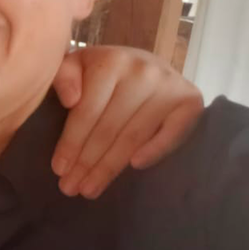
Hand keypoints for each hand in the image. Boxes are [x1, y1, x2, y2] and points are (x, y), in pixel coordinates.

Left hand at [50, 46, 203, 197]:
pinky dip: (155, 150)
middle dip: (87, 162)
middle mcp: (142, 71)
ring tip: (90, 189)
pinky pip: (172, 133)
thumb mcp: (77, 65)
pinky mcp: (190, 100)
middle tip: (71, 188)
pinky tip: (135, 166)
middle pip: (110, 127)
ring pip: (134, 136)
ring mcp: (169, 85)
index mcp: (111, 60)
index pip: (87, 110)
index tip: (58, 169)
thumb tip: (69, 99)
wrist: (146, 64)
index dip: (71, 142)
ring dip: (110, 167)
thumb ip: (64, 75)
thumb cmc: (104, 72)